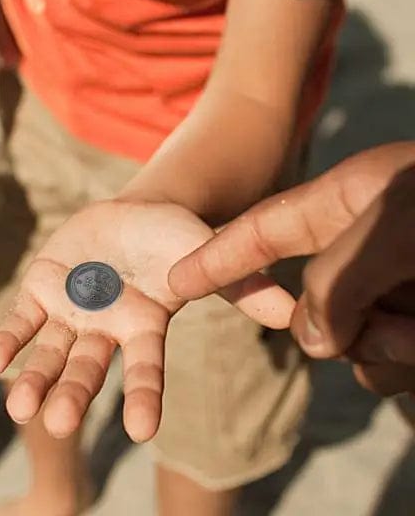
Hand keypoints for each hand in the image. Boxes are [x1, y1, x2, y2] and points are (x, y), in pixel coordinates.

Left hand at [0, 201, 294, 442]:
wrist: (132, 216)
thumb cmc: (174, 239)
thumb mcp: (205, 253)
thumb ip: (243, 286)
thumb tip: (294, 316)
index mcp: (146, 327)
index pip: (147, 370)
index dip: (145, 397)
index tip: (140, 431)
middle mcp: (106, 330)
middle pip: (88, 369)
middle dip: (73, 395)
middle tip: (57, 424)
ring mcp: (71, 313)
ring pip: (50, 353)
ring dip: (33, 379)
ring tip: (18, 408)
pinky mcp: (43, 290)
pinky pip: (23, 319)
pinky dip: (8, 340)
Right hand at [169, 142, 414, 395]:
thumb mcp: (395, 226)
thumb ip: (335, 280)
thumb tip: (312, 340)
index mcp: (346, 201)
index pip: (261, 229)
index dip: (217, 255)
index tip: (176, 281)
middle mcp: (366, 244)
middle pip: (312, 301)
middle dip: (336, 328)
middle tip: (388, 332)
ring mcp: (396, 286)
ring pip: (352, 342)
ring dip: (383, 353)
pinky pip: (390, 363)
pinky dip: (404, 367)